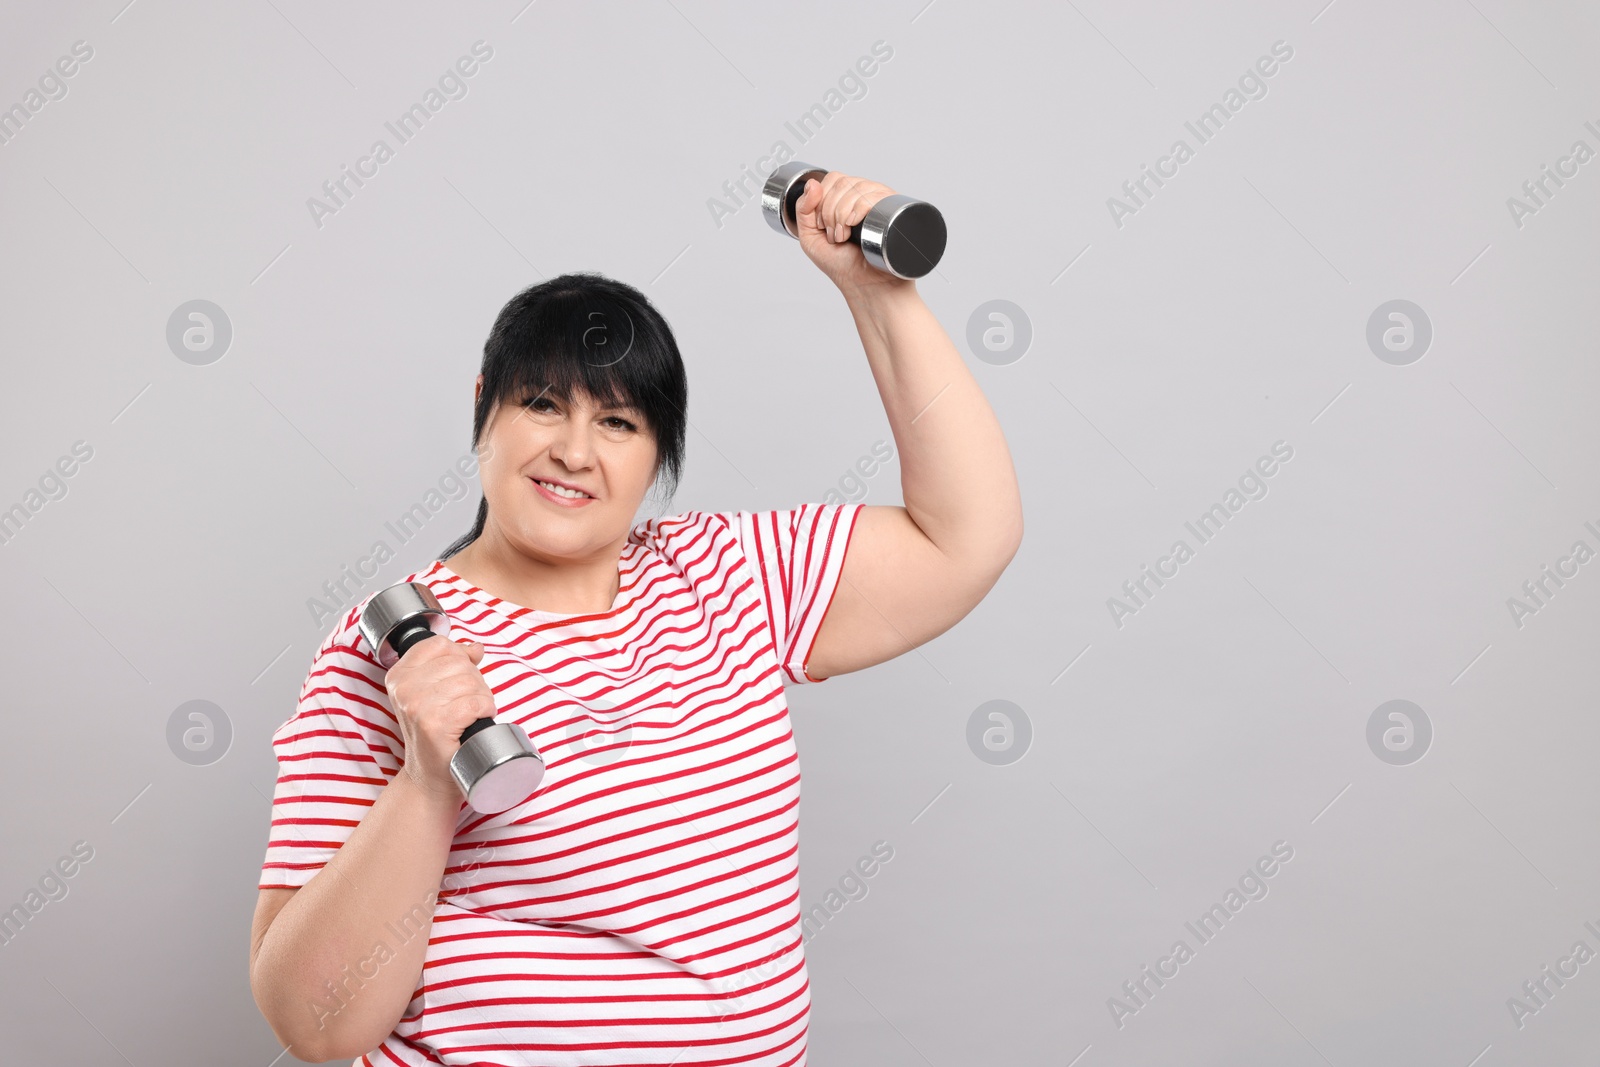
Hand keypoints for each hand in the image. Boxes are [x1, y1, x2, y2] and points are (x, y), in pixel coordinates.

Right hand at [384, 637, 497, 807]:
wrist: (431, 777)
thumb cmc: (436, 734)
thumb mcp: (433, 692)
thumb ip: (450, 663)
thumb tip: (474, 648)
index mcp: (399, 675)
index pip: (439, 644)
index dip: (459, 657)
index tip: (458, 679)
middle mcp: (404, 688)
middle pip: (459, 663)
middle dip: (474, 682)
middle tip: (466, 704)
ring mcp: (417, 706)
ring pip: (471, 682)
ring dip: (482, 698)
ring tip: (469, 715)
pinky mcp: (434, 723)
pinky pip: (476, 702)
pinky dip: (485, 711)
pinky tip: (475, 722)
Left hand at [793, 171, 916, 298]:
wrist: (867, 286)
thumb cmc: (842, 265)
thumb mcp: (810, 237)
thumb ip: (803, 210)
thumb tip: (811, 183)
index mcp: (846, 199)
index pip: (832, 179)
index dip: (822, 200)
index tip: (823, 226)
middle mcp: (864, 196)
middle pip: (841, 181)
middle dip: (829, 211)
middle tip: (835, 236)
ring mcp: (879, 202)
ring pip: (855, 187)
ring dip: (841, 215)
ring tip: (845, 237)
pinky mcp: (892, 210)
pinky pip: (871, 196)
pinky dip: (856, 211)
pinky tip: (854, 228)